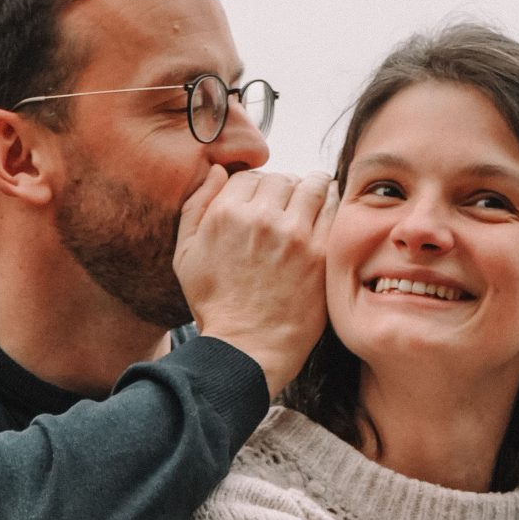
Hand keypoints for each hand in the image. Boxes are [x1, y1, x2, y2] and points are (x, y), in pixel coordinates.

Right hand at [175, 166, 334, 395]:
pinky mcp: (320, 252)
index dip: (257, 186)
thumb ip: (195, 206)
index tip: (265, 200)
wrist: (247, 347)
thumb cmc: (216, 305)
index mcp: (226, 214)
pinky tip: (328, 213)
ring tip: (314, 198)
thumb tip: (217, 171)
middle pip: (282, 178)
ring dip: (314, 188)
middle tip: (290, 203)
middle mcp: (261, 218)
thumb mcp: (185, 255)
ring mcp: (294, 234)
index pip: (250, 176)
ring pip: (313, 185)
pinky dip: (332, 205)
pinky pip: (333, 209)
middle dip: (285, 187)